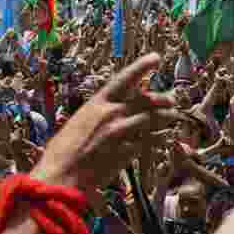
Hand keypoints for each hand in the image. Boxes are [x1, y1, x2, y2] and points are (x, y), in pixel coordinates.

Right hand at [31, 54, 177, 190]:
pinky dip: (159, 139)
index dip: (141, 66)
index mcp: (97, 103)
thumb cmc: (61, 151)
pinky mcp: (127, 152)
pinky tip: (165, 138)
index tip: (156, 58)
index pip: (124, 79)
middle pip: (145, 100)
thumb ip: (97, 116)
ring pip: (152, 119)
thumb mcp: (77, 123)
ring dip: (166, 118)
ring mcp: (121, 133)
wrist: (60, 175)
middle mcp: (111, 114)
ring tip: (173, 117)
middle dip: (162, 98)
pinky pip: (149, 142)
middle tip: (172, 99)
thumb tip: (111, 113)